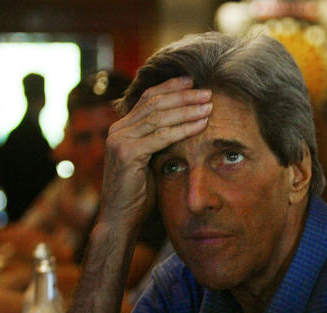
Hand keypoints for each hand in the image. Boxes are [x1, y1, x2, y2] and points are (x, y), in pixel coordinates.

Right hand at [100, 76, 211, 225]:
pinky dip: (183, 129)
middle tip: (207, 91)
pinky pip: (161, 137)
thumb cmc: (138, 193)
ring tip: (209, 105)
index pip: (147, 99)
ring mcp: (120, 141)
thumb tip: (181, 128)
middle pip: (154, 103)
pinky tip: (201, 124)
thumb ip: (157, 142)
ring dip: (187, 109)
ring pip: (159, 117)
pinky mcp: (128, 154)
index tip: (192, 81)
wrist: (120, 218)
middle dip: (183, 95)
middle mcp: (118, 130)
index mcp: (121, 128)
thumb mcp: (148, 161)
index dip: (170, 88)